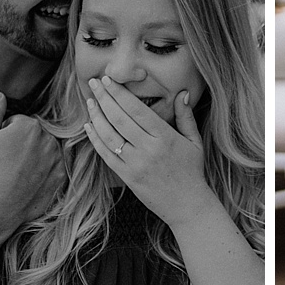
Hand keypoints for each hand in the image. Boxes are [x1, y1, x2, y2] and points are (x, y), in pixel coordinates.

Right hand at [0, 92, 62, 226]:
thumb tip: (0, 96)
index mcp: (30, 126)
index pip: (18, 123)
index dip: (4, 135)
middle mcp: (49, 139)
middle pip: (33, 136)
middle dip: (21, 145)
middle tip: (5, 163)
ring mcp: (57, 159)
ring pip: (44, 152)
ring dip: (33, 158)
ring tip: (15, 174)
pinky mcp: (61, 178)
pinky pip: (51, 169)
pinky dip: (41, 174)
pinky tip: (26, 183)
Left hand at [83, 76, 212, 227]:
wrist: (187, 205)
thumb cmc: (192, 171)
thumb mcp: (194, 141)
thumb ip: (186, 117)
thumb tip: (182, 93)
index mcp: (165, 137)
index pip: (136, 110)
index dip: (119, 93)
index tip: (108, 80)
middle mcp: (148, 149)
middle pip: (119, 119)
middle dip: (104, 98)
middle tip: (94, 83)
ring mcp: (135, 164)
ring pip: (109, 135)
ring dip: (97, 116)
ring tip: (90, 101)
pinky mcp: (127, 176)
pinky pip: (106, 155)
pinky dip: (96, 139)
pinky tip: (89, 126)